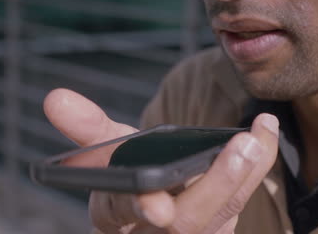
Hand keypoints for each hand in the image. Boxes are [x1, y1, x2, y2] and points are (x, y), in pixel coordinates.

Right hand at [44, 88, 278, 233]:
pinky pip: (239, 205)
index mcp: (115, 213)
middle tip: (241, 148)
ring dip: (243, 176)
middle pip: (185, 223)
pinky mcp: (217, 227)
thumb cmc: (129, 172)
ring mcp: (191, 232)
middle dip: (214, 187)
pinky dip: (254, 172)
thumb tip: (54, 97)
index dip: (139, 208)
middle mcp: (152, 230)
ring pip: (220, 216)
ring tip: (258, 136)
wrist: (159, 196)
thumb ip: (86, 126)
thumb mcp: (107, 149)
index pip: (122, 214)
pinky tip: (263, 139)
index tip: (157, 206)